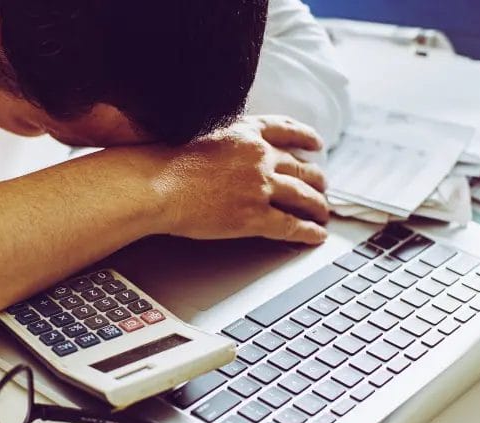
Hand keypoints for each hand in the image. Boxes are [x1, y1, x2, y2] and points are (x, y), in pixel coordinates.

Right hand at [144, 115, 328, 244]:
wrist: (156, 185)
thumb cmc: (165, 162)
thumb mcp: (199, 134)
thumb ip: (224, 141)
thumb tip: (226, 150)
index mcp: (246, 132)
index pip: (287, 130)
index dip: (306, 138)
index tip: (315, 144)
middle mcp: (260, 156)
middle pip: (301, 167)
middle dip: (316, 179)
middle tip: (321, 187)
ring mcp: (260, 187)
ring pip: (303, 197)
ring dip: (317, 206)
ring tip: (322, 214)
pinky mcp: (255, 217)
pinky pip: (291, 225)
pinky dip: (308, 232)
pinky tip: (316, 235)